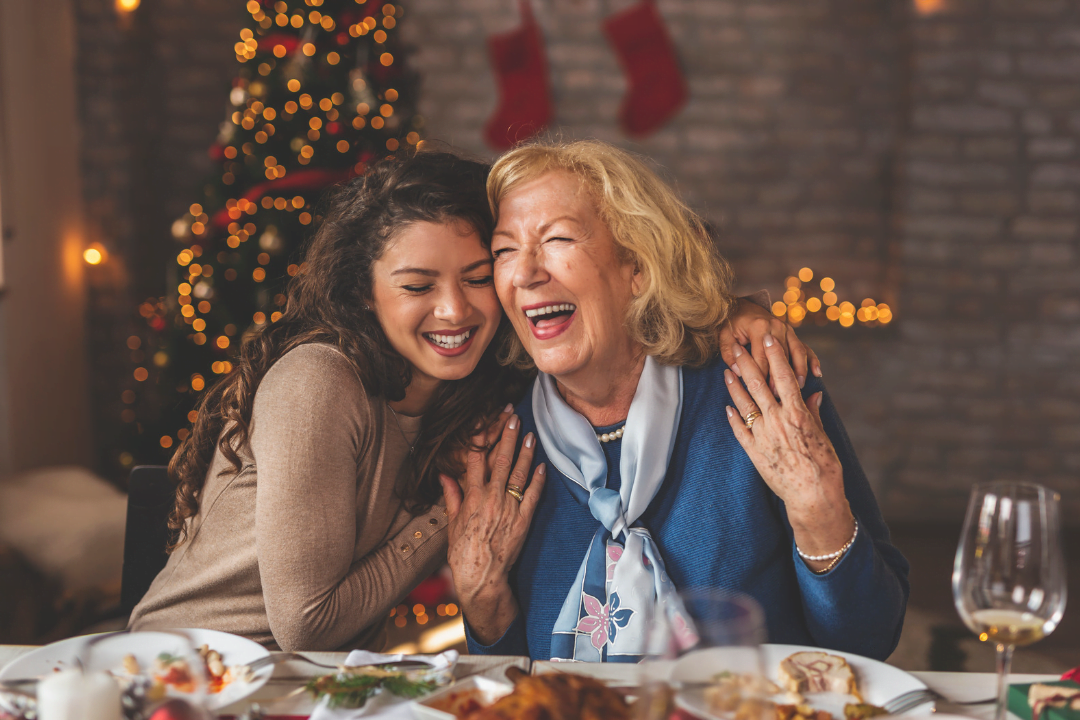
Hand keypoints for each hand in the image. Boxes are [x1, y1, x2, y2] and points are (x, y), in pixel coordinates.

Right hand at [439, 414, 545, 643]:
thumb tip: (444, 475)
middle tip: (513, 417)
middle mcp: (491, 498)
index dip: (481, 437)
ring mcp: (509, 508)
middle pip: (500, 460)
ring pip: (519, 474)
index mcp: (472, 496)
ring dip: (525, 452)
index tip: (486, 421)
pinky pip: (533, 495)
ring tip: (530, 434)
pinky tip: (542, 465)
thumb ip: (452, 496)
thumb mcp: (453, 522)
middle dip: (507, 436)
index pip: (476, 459)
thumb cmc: (463, 552)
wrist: (481, 577)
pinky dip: (538, 479)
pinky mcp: (524, 520)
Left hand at [719, 298, 822, 389]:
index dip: (761, 377)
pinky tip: (817, 373)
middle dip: (780, 378)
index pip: (761, 358)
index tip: (761, 394)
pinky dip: (812, 360)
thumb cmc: (732, 324)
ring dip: (799, 371)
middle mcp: (776, 327)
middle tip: (779, 397)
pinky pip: (805, 347)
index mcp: (758, 327)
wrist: (743, 307)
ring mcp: (787, 329)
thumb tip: (738, 372)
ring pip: (797, 352)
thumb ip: (729, 354)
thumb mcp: (724, 336)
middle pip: (781, 357)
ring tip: (799, 387)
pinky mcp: (792, 333)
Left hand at [723, 335, 853, 570]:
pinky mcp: (754, 452)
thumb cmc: (825, 466)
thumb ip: (814, 412)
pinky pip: (740, 430)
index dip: (775, 355)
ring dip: (734, 386)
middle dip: (746, 363)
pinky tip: (727, 406)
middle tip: (736, 346)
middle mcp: (778, 420)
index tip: (769, 337)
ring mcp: (763, 436)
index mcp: (797, 413)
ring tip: (726, 371)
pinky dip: (733, 417)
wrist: (814, 496)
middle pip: (758, 384)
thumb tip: (812, 393)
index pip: (783, 376)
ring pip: (744, 404)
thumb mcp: (823, 435)